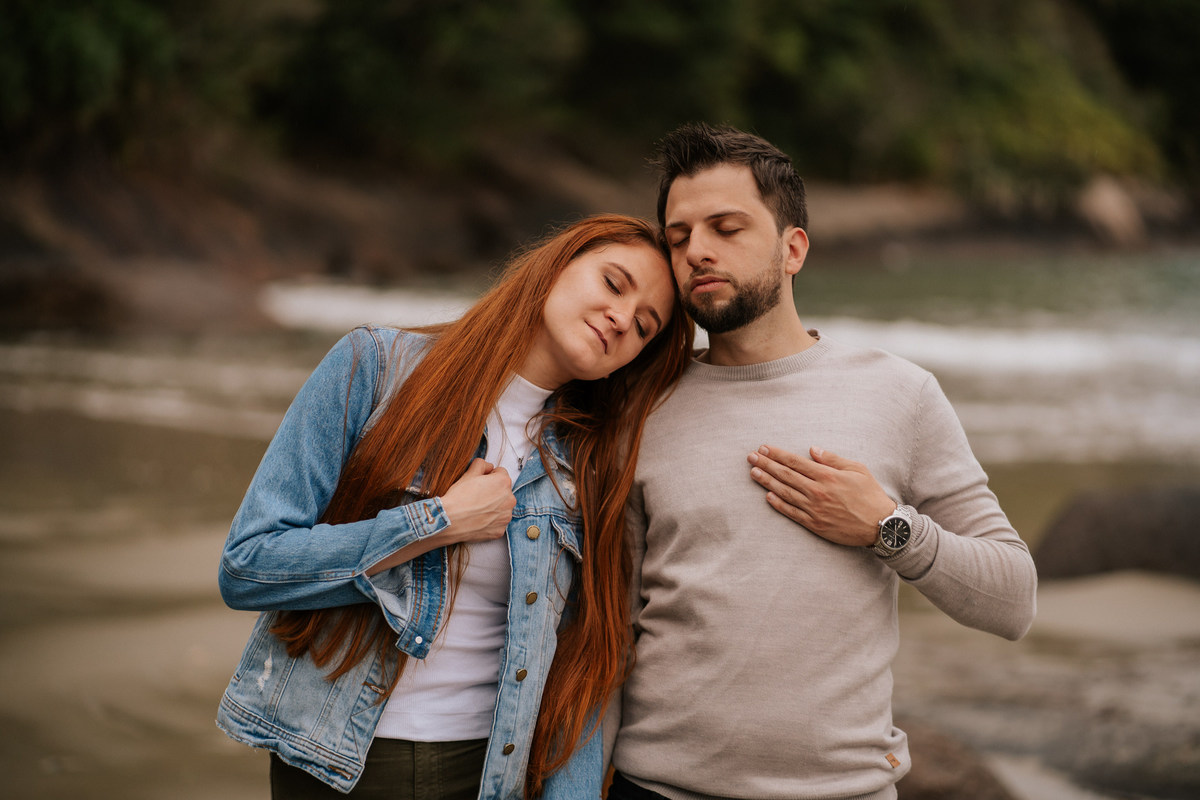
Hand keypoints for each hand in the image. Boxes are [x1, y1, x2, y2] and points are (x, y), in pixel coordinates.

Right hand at [438, 458, 516, 544]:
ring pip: (501, 507)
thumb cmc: (459, 497)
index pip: (501, 474)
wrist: (449, 520)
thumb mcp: (469, 474)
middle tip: (477, 496)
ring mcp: (505, 516)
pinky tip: (478, 519)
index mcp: (503, 482)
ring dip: (493, 507)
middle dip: (493, 492)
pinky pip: (497, 522)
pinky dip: (490, 521)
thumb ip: (481, 465)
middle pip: (503, 491)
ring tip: (477, 508)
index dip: (489, 476)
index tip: (480, 483)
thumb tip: (488, 466)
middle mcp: (509, 499)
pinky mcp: (500, 530)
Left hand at [747, 445, 895, 546]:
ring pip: (785, 492)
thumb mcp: (857, 469)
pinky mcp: (814, 524)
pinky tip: (767, 496)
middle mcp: (817, 491)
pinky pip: (792, 512)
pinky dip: (778, 504)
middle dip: (766, 464)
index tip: (764, 448)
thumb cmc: (870, 495)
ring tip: (753, 473)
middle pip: (786, 475)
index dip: (777, 454)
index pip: (795, 462)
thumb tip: (813, 450)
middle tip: (751, 457)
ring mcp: (814, 509)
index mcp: (827, 475)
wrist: (880, 525)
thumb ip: (833, 459)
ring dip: (767, 481)